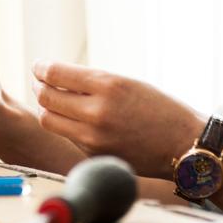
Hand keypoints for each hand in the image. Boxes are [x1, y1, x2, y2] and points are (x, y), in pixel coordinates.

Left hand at [32, 61, 203, 177]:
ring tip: (53, 101)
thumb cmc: (159, 109)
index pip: (55, 74)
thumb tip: (56, 77)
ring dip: (47, 108)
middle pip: (45, 98)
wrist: (183, 145)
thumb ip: (92, 81)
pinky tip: (76, 119)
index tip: (39, 66)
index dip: (41, 68)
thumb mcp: (127, 83)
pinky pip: (68, 136)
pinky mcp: (94, 156)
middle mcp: (97, 111)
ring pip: (49, 120)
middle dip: (39, 87)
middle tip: (41, 83)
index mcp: (108, 85)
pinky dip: (66, 126)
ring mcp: (94, 137)